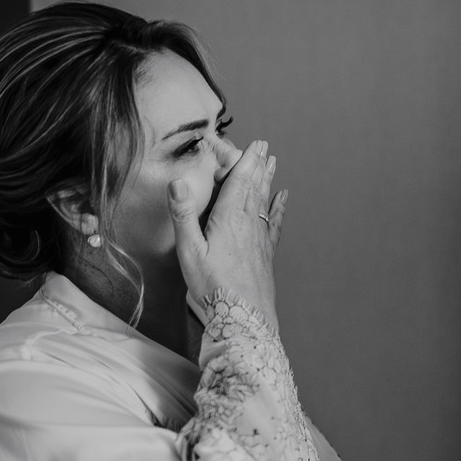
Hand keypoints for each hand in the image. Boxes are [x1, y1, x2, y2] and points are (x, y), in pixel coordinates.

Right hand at [168, 138, 287, 329]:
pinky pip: (273, 222)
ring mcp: (260, 238)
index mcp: (229, 219)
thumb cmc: (214, 287)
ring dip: (267, 181)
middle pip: (254, 187)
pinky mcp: (266, 252)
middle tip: (264, 146)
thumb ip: (183, 215)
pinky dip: (278, 207)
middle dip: (258, 165)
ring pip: (264, 201)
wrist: (244, 317)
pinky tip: (282, 199)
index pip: (239, 181)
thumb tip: (177, 182)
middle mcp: (248, 224)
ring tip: (272, 163)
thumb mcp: (189, 251)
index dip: (246, 160)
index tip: (253, 143)